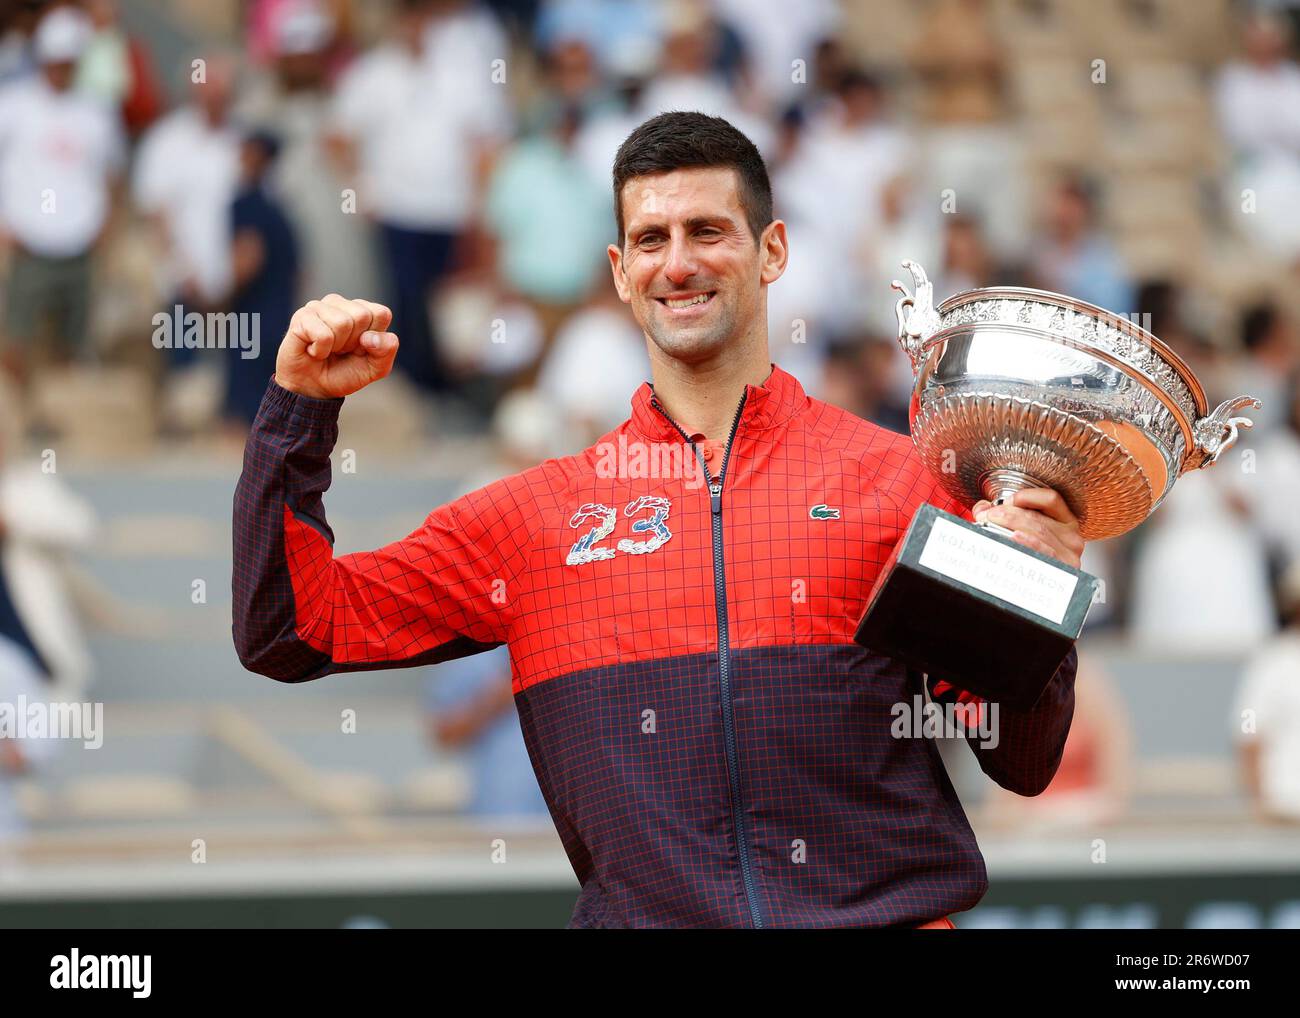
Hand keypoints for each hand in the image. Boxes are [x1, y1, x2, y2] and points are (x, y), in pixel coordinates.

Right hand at [274, 294, 397, 398]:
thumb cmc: (344, 373)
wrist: (313, 389)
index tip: (360, 349)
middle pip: (362, 315)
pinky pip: (323, 335)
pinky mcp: (302, 316)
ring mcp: (319, 307)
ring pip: (342, 323)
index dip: (374, 339)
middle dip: (354, 343)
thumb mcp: (375, 368)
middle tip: (341, 351)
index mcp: (363, 310)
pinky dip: (321, 351)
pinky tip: (314, 350)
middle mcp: (341, 304)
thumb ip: (386, 350)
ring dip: (336, 347)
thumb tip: (370, 337)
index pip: (381, 313)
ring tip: (327, 350)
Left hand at [972, 487, 1084, 568]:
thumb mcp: (1024, 534)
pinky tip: (1013, 537)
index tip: (1004, 501)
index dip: (1025, 496)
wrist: (1039, 602)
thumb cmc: (1030, 564)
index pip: (1050, 499)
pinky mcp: (1063, 571)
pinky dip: (1026, 542)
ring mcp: (1069, 556)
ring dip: (1010, 524)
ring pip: (1038, 531)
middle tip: (986, 515)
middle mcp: (1071, 539)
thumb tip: (983, 508)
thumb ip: (1005, 517)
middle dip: (1006, 513)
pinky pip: (1043, 551)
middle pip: (1037, 517)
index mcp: (1065, 524)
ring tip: (990, 523)